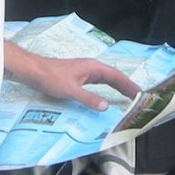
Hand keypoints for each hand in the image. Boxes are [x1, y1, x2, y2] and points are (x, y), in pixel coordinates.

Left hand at [12, 53, 140, 111]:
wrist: (34, 71)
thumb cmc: (51, 77)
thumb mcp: (71, 90)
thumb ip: (88, 99)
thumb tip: (106, 106)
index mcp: (93, 67)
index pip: (116, 76)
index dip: (129, 85)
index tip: (140, 93)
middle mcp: (91, 67)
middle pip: (114, 77)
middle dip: (126, 86)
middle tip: (138, 98)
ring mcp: (85, 72)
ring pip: (106, 79)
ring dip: (117, 87)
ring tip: (128, 97)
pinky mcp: (79, 77)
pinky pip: (98, 82)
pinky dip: (107, 88)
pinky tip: (108, 95)